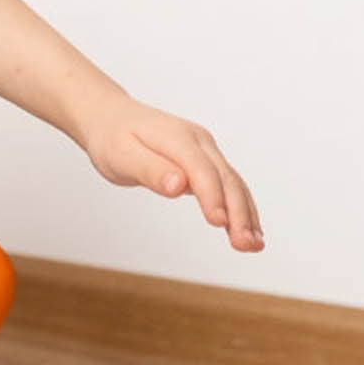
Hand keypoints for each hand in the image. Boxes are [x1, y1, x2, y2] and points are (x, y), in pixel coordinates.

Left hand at [77, 93, 262, 251]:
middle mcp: (198, 141)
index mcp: (176, 137)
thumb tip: (178, 186)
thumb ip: (150, 170)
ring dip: (246, 214)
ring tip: (253, 246)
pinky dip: (241, 208)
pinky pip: (228, 186)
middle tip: (245, 245)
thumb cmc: (112, 138)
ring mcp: (205, 151)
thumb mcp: (120, 154)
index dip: (212, 196)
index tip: (219, 222)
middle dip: (238, 212)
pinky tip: (249, 232)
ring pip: (233, 184)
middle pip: (225, 178)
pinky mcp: (206, 162)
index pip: (201, 169)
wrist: (110, 118)